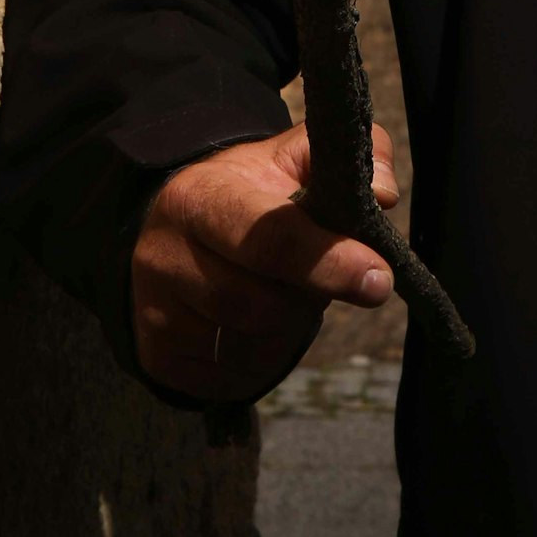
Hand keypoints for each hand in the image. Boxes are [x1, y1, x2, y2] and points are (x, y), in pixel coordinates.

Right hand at [132, 122, 402, 400]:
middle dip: (308, 298)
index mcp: (200, 196)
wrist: (176, 230)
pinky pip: (229, 379)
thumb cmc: (252, 192)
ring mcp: (154, 311)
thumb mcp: (295, 157)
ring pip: (247, 347)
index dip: (328, 260)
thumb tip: (382, 195)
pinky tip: (259, 327)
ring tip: (285, 295)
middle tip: (320, 279)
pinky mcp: (156, 356)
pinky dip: (260, 361)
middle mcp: (163, 255)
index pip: (270, 236)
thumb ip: (350, 158)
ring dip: (287, 331)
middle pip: (261, 304)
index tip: (378, 280)